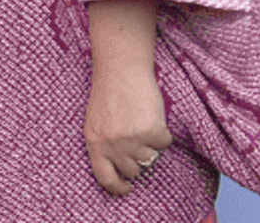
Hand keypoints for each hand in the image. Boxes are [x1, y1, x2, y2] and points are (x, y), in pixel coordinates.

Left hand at [83, 52, 172, 195]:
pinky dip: (163, 133)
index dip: (117, 187)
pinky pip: (165, 143)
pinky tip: (153, 116)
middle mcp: (112, 144)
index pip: (105, 177)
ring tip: (142, 122)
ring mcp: (132, 138)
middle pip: (134, 170)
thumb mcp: (96, 121)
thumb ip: (104, 144)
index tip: (127, 189)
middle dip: (139, 159)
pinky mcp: (151, 130)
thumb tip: (121, 169)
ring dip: (151, 143)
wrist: (121, 69)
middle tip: (139, 139)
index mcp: (94, 142)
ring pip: (151, 157)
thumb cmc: (109, 93)